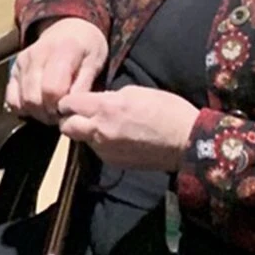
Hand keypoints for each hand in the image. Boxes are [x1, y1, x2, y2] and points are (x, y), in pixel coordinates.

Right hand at [5, 17, 107, 123]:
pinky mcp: (13, 68)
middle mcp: (36, 54)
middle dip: (47, 113)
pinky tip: (38, 106)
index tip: (69, 110)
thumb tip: (70, 109)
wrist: (70, 29)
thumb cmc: (86, 47)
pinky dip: (23, 107)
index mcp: (61, 50)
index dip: (60, 106)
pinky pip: (11, 97)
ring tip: (51, 110)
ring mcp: (22, 61)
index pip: (52, 89)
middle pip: (33, 98)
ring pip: (22, 100)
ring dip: (36, 112)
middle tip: (60, 114)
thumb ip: (83, 86)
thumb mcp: (94, 63)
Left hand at [56, 86, 200, 171]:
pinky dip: (100, 143)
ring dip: (86, 131)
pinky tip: (116, 137)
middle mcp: (100, 131)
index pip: (69, 103)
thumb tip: (96, 101)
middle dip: (69, 119)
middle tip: (80, 114)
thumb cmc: (167, 110)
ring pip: (82, 139)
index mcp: (105, 108)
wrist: (188, 142)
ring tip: (102, 125)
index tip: (73, 99)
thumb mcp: (135, 92)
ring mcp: (105, 149)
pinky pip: (97, 150)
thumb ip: (109, 97)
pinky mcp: (113, 162)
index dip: (69, 101)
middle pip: (66, 126)